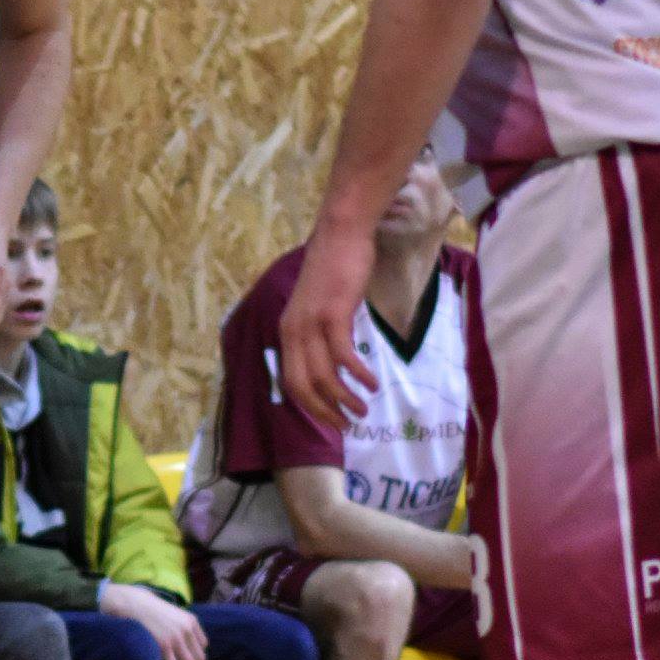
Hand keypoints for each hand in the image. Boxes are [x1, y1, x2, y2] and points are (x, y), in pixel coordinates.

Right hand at [101, 583, 207, 659]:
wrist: (134, 604)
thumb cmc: (151, 610)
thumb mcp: (173, 614)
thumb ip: (184, 627)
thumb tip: (191, 646)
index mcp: (191, 621)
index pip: (203, 646)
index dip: (201, 659)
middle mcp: (187, 630)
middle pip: (200, 658)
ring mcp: (176, 639)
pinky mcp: (164, 647)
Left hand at [278, 222, 380, 428]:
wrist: (340, 234)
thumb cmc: (334, 268)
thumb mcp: (317, 306)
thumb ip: (319, 333)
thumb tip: (334, 362)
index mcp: (287, 331)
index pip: (290, 381)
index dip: (309, 405)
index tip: (330, 418)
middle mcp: (293, 331)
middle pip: (302, 386)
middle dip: (324, 412)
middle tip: (347, 425)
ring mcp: (311, 323)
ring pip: (324, 376)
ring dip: (345, 398)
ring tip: (364, 410)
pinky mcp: (332, 314)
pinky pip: (343, 355)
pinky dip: (358, 374)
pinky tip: (372, 383)